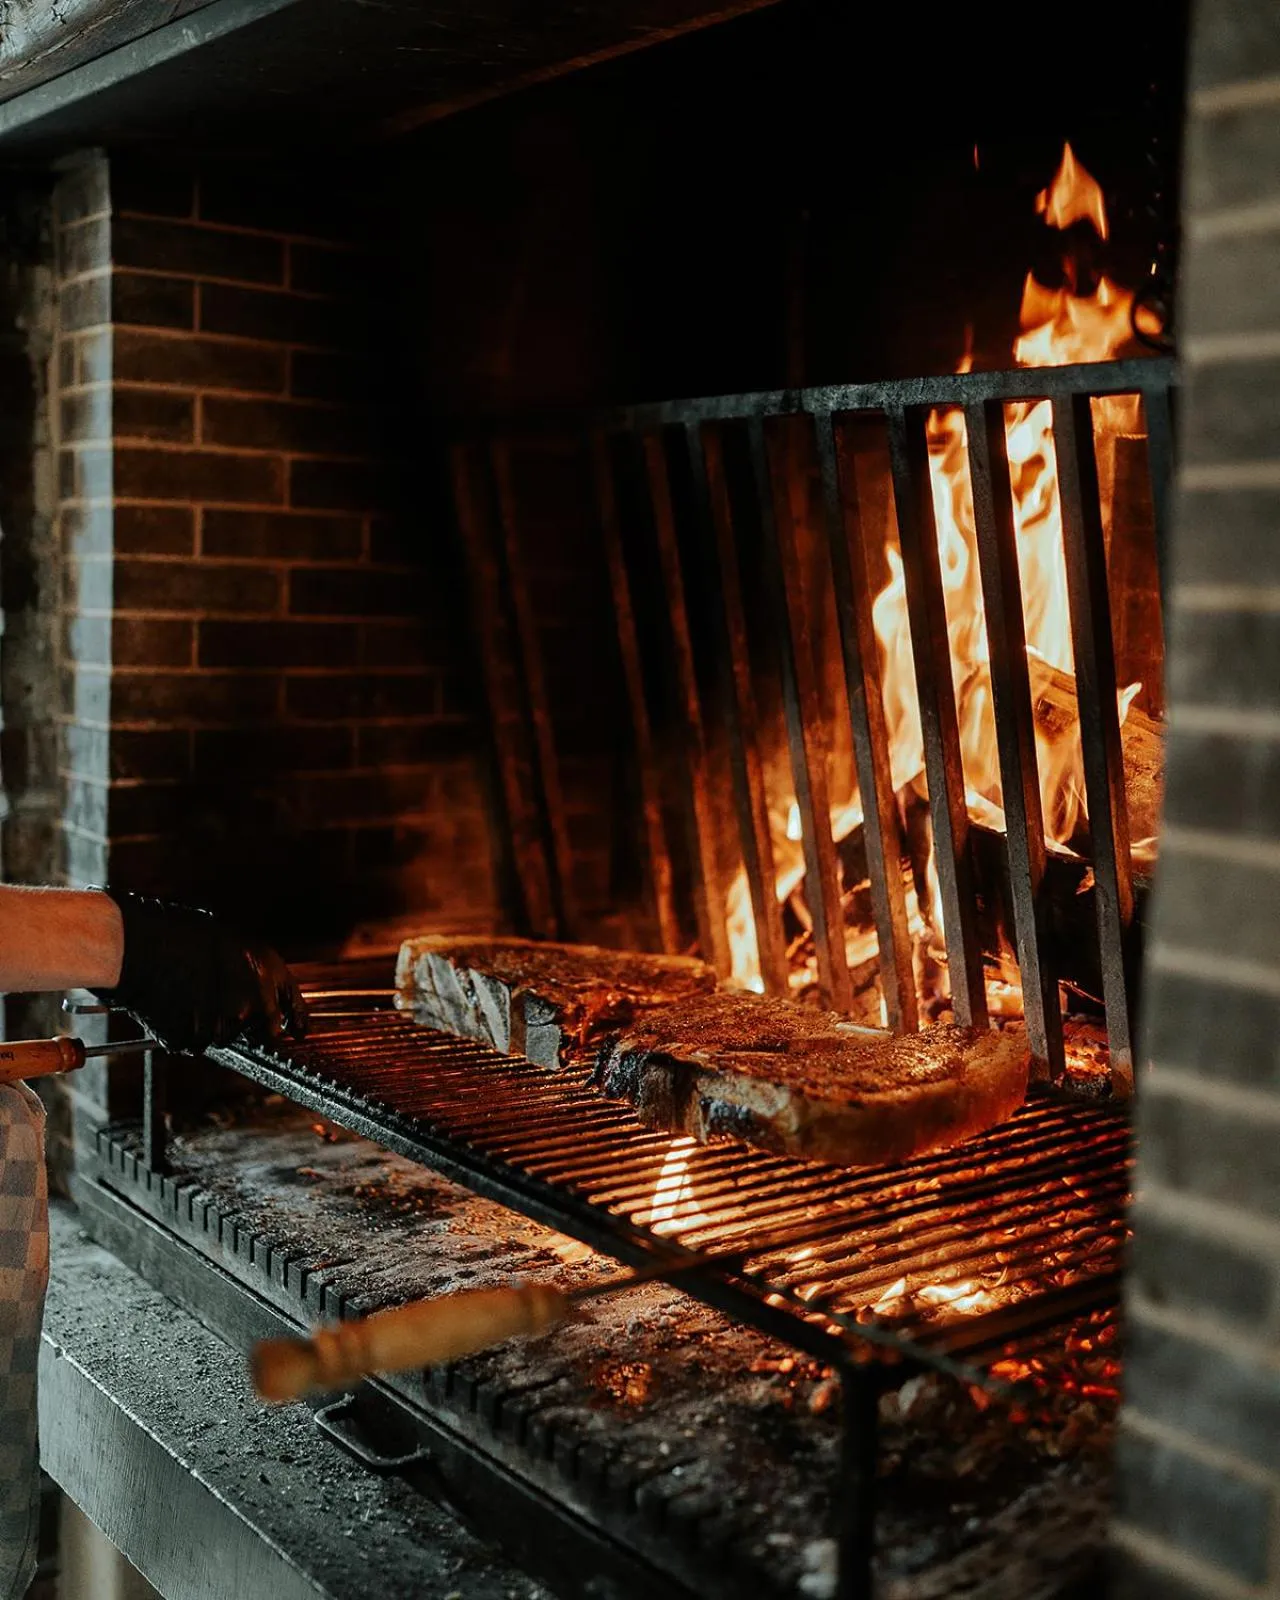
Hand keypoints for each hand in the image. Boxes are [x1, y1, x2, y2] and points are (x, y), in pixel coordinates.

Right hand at [93, 893, 307, 1054]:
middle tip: (220, 1005)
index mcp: (268, 973)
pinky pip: (194, 1043)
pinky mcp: (196, 1040)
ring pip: (222, 1038)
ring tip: (189, 996)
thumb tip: (264, 1004)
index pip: (293, 1008)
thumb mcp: (236, 948)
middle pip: (260, 1033)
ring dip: (209, 1026)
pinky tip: (174, 1007)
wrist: (144, 946)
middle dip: (246, 1026)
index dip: (297, 1022)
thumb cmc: (185, 937)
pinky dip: (185, 1031)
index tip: (298, 1033)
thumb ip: (256, 977)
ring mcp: (224, 1026)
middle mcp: (253, 1004)